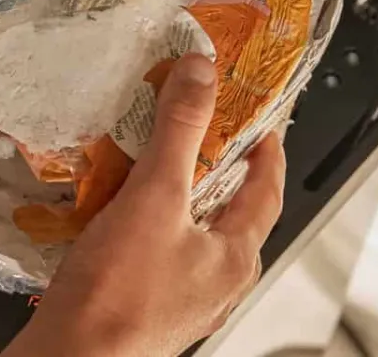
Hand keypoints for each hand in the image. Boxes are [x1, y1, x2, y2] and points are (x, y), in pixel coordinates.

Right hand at [4, 54, 286, 356]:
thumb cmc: (119, 294)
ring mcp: (179, 297)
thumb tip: (202, 73)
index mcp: (234, 258)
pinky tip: (109, 206)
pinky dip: (138, 220)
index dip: (267, 150)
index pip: (267, 192)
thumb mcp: (155, 197)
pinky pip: (151, 250)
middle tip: (195, 127)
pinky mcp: (140, 305)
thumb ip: (179, 131)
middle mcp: (215, 283)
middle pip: (226, 211)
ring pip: (185, 231)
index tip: (261, 119)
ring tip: (144, 158)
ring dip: (170, 193)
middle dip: (211, 167)